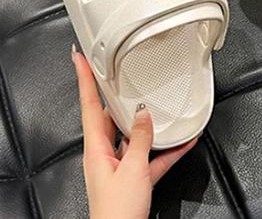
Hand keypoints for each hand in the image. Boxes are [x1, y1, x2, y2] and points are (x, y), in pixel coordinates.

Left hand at [72, 48, 196, 218]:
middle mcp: (103, 154)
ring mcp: (118, 165)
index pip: (89, 104)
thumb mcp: (133, 170)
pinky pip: (150, 155)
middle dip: (118, 96)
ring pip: (132, 134)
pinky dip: (166, 148)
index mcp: (96, 148)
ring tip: (162, 108)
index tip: (78, 58)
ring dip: (148, 124)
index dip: (84, 79)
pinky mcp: (133, 177)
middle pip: (110, 116)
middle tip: (123, 75)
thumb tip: (143, 115)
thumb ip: (140, 139)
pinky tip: (183, 141)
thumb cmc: (117, 212)